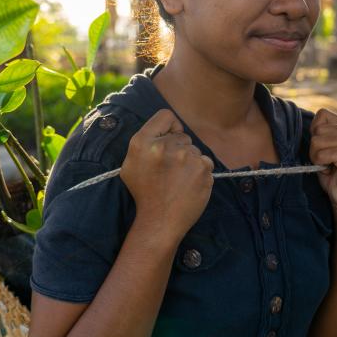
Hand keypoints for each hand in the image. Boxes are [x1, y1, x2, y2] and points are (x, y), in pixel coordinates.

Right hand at [119, 109, 214, 244]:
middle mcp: (165, 146)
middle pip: (182, 135)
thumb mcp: (131, 162)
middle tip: (168, 170)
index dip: (168, 127)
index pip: (165, 115)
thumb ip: (145, 139)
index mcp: (143, 142)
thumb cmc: (145, 192)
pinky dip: (199, 172)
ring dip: (189, 162)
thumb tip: (165, 128)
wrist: (160, 221)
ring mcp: (187, 158)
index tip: (167, 140)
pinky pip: (205, 162)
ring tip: (178, 180)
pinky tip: (188, 185)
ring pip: (194, 150)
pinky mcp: (203, 169)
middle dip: (177, 148)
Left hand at [308, 108, 336, 224]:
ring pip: (317, 141)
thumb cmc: (335, 177)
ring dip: (318, 157)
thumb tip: (305, 122)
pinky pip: (322, 153)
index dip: (316, 133)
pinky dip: (321, 164)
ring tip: (331, 166)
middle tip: (329, 162)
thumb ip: (320, 134)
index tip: (326, 150)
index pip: (322, 114)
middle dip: (316, 148)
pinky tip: (333, 170)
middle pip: (318, 128)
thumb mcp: (325, 150)